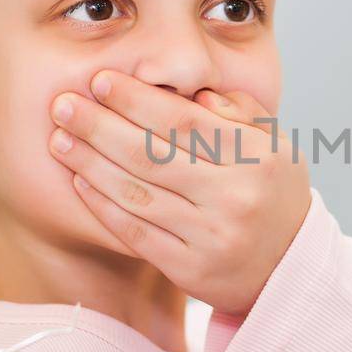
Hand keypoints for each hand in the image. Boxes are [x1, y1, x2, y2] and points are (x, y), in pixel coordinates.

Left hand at [48, 69, 311, 313]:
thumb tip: (191, 90)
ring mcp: (212, 237)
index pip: (186, 122)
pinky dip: (103, 206)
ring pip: (138, 194)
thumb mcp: (276, 145)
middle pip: (153, 156)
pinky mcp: (191, 270)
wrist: (292, 268)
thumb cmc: (274, 193)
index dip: (137, 99)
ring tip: (60, 139)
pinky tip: (80, 181)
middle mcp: (235, 197)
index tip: (100, 81)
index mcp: (258, 158)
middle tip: (63, 105)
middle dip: (100, 127)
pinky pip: (136, 233)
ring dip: (91, 164)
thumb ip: (239, 112)